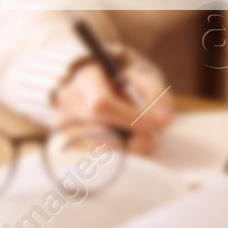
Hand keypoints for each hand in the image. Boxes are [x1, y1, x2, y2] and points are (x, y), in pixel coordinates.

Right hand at [53, 58, 172, 155]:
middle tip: (153, 139)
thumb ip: (155, 94)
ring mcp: (63, 119)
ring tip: (142, 140)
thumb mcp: (142, 73)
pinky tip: (126, 143)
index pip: (101, 104)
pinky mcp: (66, 137)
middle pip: (97, 126)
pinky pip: (91, 153)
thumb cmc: (123, 75)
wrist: (98, 76)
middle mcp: (68, 97)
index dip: (129, 119)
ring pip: (94, 143)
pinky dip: (114, 152)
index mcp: (85, 75)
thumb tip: (164, 122)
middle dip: (130, 136)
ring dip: (124, 147)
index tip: (154, 126)